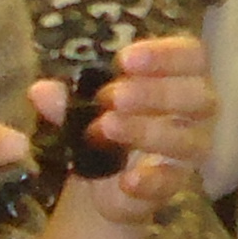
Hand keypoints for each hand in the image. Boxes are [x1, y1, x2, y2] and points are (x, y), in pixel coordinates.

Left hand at [32, 35, 214, 228]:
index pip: (193, 55)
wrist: (100, 180)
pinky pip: (171, 182)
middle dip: (154, 93)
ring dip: (147, 131)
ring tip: (107, 128)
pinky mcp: (175, 184)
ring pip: (187, 140)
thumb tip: (40, 92)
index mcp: (180, 77)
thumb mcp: (80, 107)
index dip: (165, 54)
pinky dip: (150, 181)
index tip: (124, 59)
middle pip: (197, 96)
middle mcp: (195, 112)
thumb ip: (64, 100)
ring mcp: (189, 150)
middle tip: (112, 96)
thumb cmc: (103, 123)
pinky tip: (127, 180)